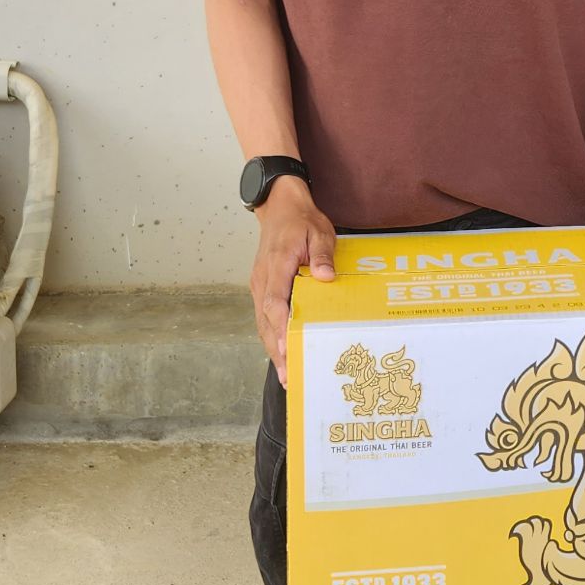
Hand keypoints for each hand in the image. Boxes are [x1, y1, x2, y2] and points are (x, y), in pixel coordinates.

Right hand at [250, 177, 335, 382]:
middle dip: (277, 350)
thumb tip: (324, 276)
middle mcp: (264, 279)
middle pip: (266, 320)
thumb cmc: (301, 221)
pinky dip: (271, 336)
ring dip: (273, 348)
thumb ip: (321, 254)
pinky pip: (264, 316)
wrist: (279, 207)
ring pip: (263, 322)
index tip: (288, 348)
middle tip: (289, 376)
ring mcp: (260, 285)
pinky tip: (282, 352)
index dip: (280, 327)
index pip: (275, 302)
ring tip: (286, 374)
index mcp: (277, 265)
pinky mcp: (262, 287)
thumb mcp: (318, 232)